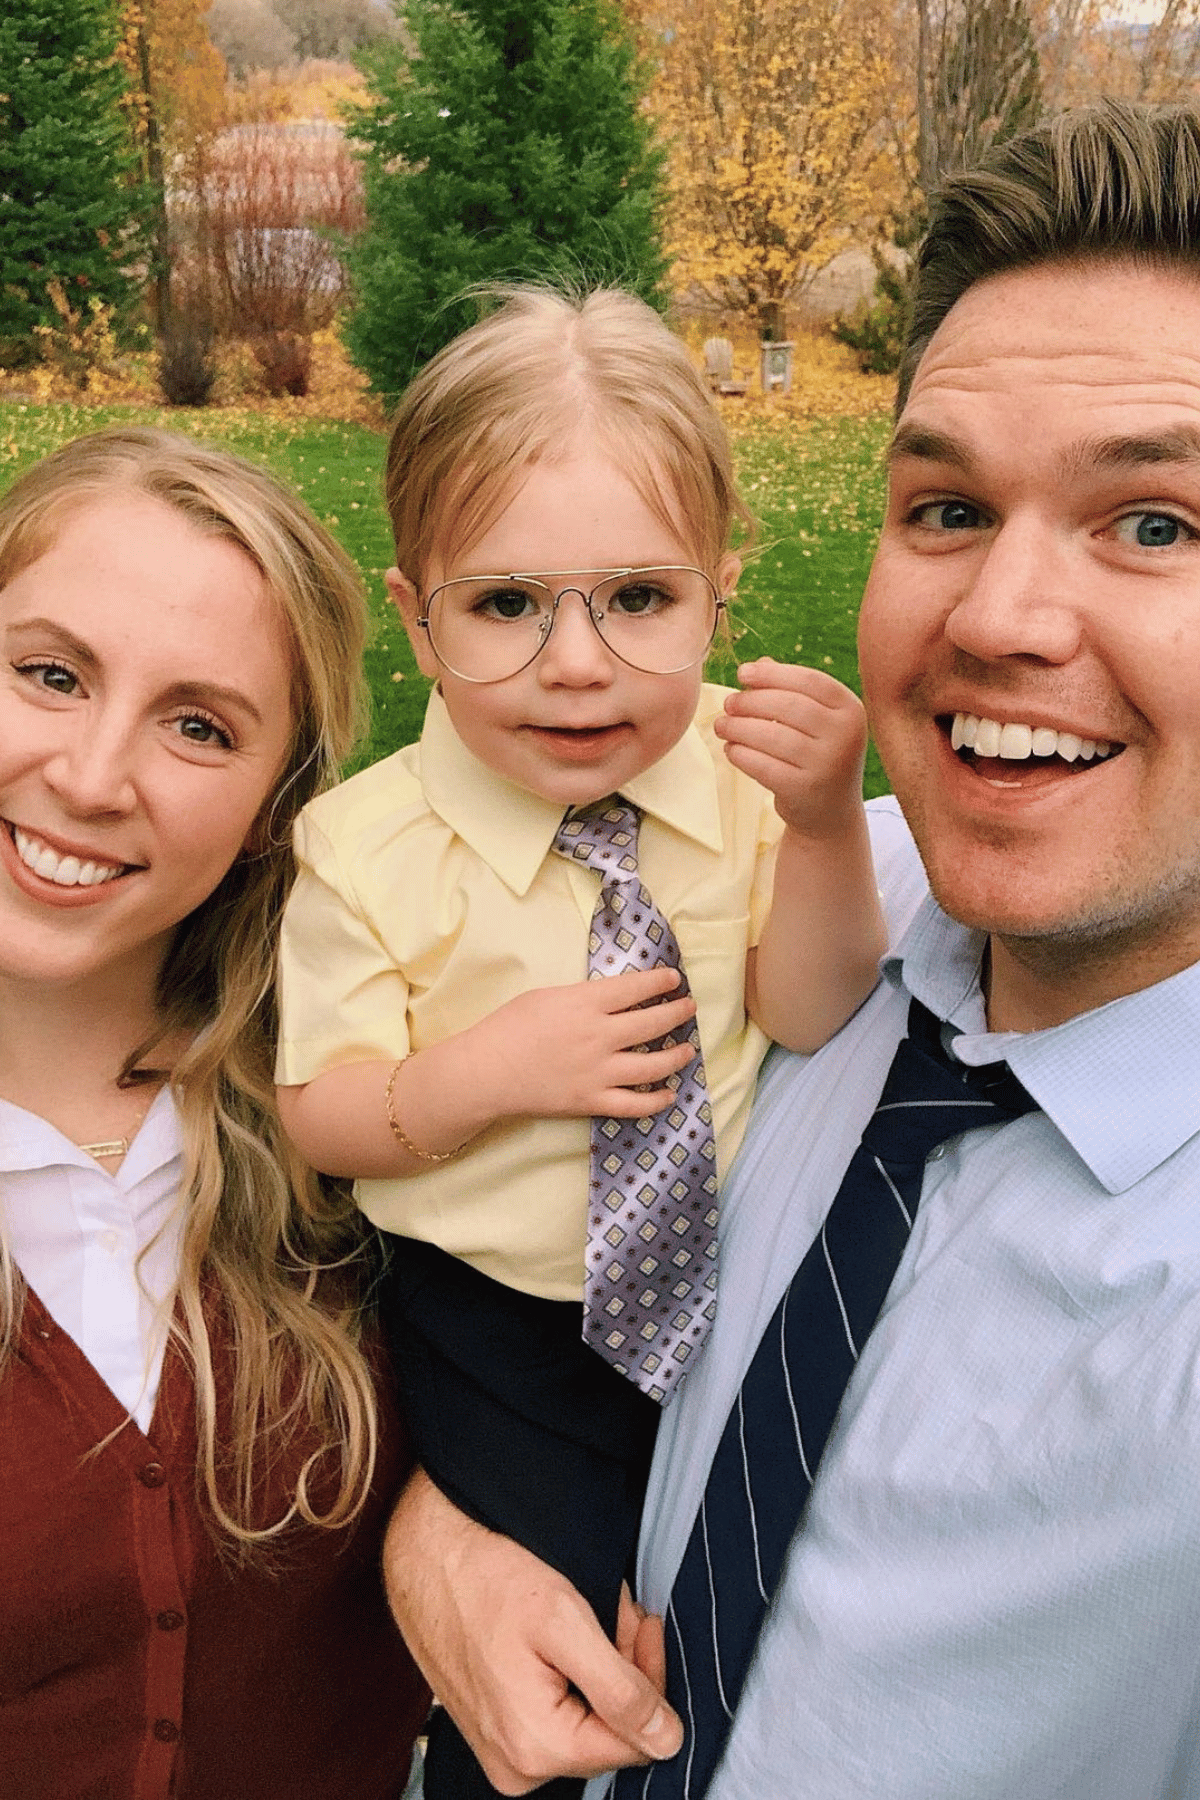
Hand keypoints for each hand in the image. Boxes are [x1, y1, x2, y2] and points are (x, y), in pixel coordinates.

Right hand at [383, 1471, 682, 1792]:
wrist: (425, 1556)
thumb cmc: (487, 1579)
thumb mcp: (566, 1623)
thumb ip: (621, 1690)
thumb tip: (668, 1741)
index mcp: (536, 1749)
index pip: (636, 1741)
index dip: (650, 1678)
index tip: (642, 1623)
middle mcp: (516, 1768)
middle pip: (610, 1730)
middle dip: (624, 1668)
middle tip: (617, 1608)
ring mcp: (501, 1752)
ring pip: (586, 1718)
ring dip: (600, 1665)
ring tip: (590, 1611)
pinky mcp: (494, 1730)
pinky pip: (555, 1712)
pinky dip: (570, 1671)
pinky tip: (563, 1631)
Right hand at [465, 969, 699, 1122]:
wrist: (486, 1071)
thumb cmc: (508, 1026)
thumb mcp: (547, 996)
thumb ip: (583, 998)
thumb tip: (610, 1001)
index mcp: (586, 1003)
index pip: (636, 988)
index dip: (660, 981)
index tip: (674, 979)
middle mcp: (600, 1036)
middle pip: (653, 1023)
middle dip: (677, 1013)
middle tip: (689, 1008)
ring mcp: (599, 1072)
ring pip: (653, 1065)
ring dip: (676, 1056)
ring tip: (687, 1050)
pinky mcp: (592, 1101)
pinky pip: (634, 1104)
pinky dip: (656, 1101)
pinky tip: (668, 1094)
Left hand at [715, 657, 867, 838]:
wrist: (830, 812)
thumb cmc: (817, 754)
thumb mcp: (816, 721)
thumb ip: (791, 690)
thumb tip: (759, 664)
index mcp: (851, 710)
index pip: (809, 680)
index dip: (772, 674)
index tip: (742, 673)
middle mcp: (845, 735)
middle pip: (788, 705)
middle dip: (750, 701)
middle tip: (728, 704)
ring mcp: (827, 764)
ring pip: (772, 736)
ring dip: (739, 727)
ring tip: (722, 725)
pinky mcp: (804, 790)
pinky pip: (762, 765)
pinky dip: (741, 754)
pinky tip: (731, 749)